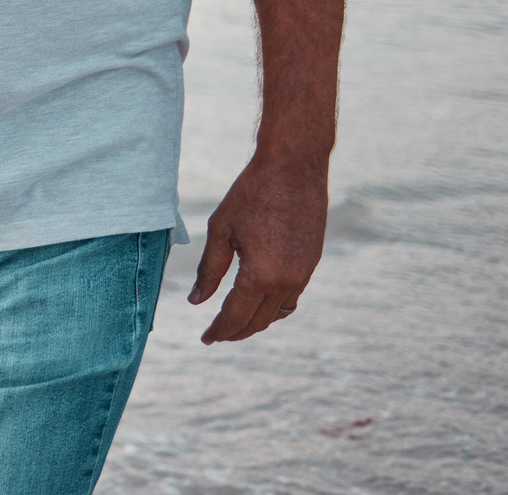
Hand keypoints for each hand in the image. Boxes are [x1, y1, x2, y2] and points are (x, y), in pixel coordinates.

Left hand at [189, 159, 327, 343]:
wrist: (294, 169)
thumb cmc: (251, 194)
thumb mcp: (221, 230)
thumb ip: (209, 270)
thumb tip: (196, 301)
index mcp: (261, 276)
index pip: (236, 316)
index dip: (219, 330)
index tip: (205, 339)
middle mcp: (287, 282)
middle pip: (258, 321)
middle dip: (236, 331)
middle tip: (215, 334)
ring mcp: (304, 274)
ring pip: (278, 313)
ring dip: (256, 322)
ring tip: (235, 322)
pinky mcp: (311, 263)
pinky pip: (292, 297)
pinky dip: (274, 307)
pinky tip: (258, 302)